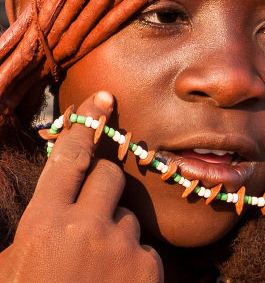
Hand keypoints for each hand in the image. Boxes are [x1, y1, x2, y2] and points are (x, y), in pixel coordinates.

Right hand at [0, 91, 162, 282]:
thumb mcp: (9, 269)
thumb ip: (30, 235)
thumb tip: (48, 214)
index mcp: (45, 223)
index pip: (67, 161)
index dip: (85, 127)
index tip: (103, 101)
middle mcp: (88, 226)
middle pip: (109, 176)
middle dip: (102, 186)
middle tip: (89, 216)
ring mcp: (123, 245)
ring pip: (127, 218)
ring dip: (114, 235)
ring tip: (93, 272)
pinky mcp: (150, 266)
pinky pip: (143, 249)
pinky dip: (130, 263)